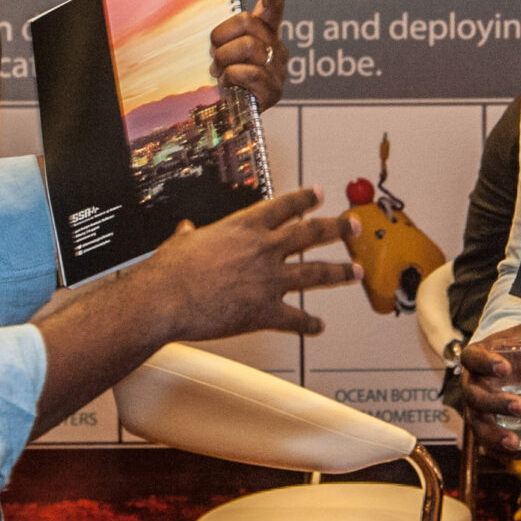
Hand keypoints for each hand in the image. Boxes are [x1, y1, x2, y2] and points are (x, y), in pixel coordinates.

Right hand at [138, 186, 355, 340]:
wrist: (165, 301)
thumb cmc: (169, 272)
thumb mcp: (180, 243)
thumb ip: (190, 236)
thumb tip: (186, 231)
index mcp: (244, 227)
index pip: (284, 206)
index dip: (305, 199)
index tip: (319, 194)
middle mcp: (264, 249)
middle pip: (311, 233)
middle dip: (337, 229)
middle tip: (352, 226)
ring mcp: (269, 280)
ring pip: (316, 273)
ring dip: (340, 272)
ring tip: (356, 271)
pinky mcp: (266, 311)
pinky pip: (296, 319)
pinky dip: (309, 324)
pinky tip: (318, 326)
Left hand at [211, 0, 288, 111]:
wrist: (233, 120)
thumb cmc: (225, 81)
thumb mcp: (223, 52)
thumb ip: (220, 36)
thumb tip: (186, 16)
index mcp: (267, 34)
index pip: (274, 3)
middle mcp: (277, 48)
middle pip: (250, 23)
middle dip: (222, 35)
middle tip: (213, 52)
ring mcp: (278, 69)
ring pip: (249, 47)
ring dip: (224, 59)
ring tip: (219, 71)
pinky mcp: (274, 91)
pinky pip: (250, 72)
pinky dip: (231, 77)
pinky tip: (227, 84)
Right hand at [457, 321, 520, 454]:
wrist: (500, 363)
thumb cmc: (513, 347)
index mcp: (476, 357)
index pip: (473, 358)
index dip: (486, 363)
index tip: (505, 368)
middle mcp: (472, 385)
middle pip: (476, 397)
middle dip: (496, 404)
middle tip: (519, 407)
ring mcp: (476, 410)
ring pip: (479, 426)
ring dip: (495, 436)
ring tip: (514, 443)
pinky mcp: (487, 428)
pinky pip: (493, 445)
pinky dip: (511, 453)